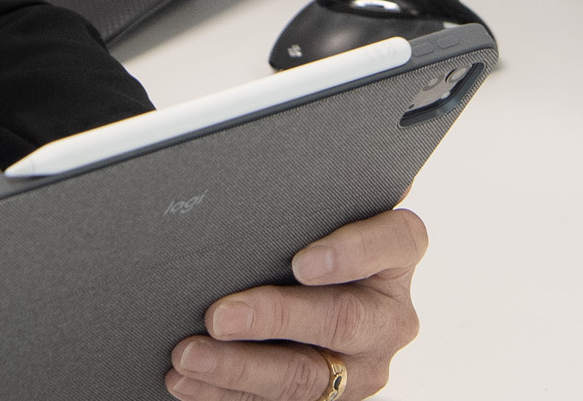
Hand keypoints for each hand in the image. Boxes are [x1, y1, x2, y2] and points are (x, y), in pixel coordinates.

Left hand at [165, 206, 426, 400]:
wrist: (308, 288)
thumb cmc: (304, 231)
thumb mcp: (313, 216)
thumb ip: (294, 210)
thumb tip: (228, 201)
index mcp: (396, 254)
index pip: (395, 242)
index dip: (353, 251)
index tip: (302, 263)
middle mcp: (389, 314)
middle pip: (342, 318)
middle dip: (274, 318)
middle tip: (218, 316)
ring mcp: (364, 364)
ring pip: (306, 374)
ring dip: (238, 367)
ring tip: (188, 355)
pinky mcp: (333, 398)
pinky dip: (225, 392)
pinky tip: (187, 381)